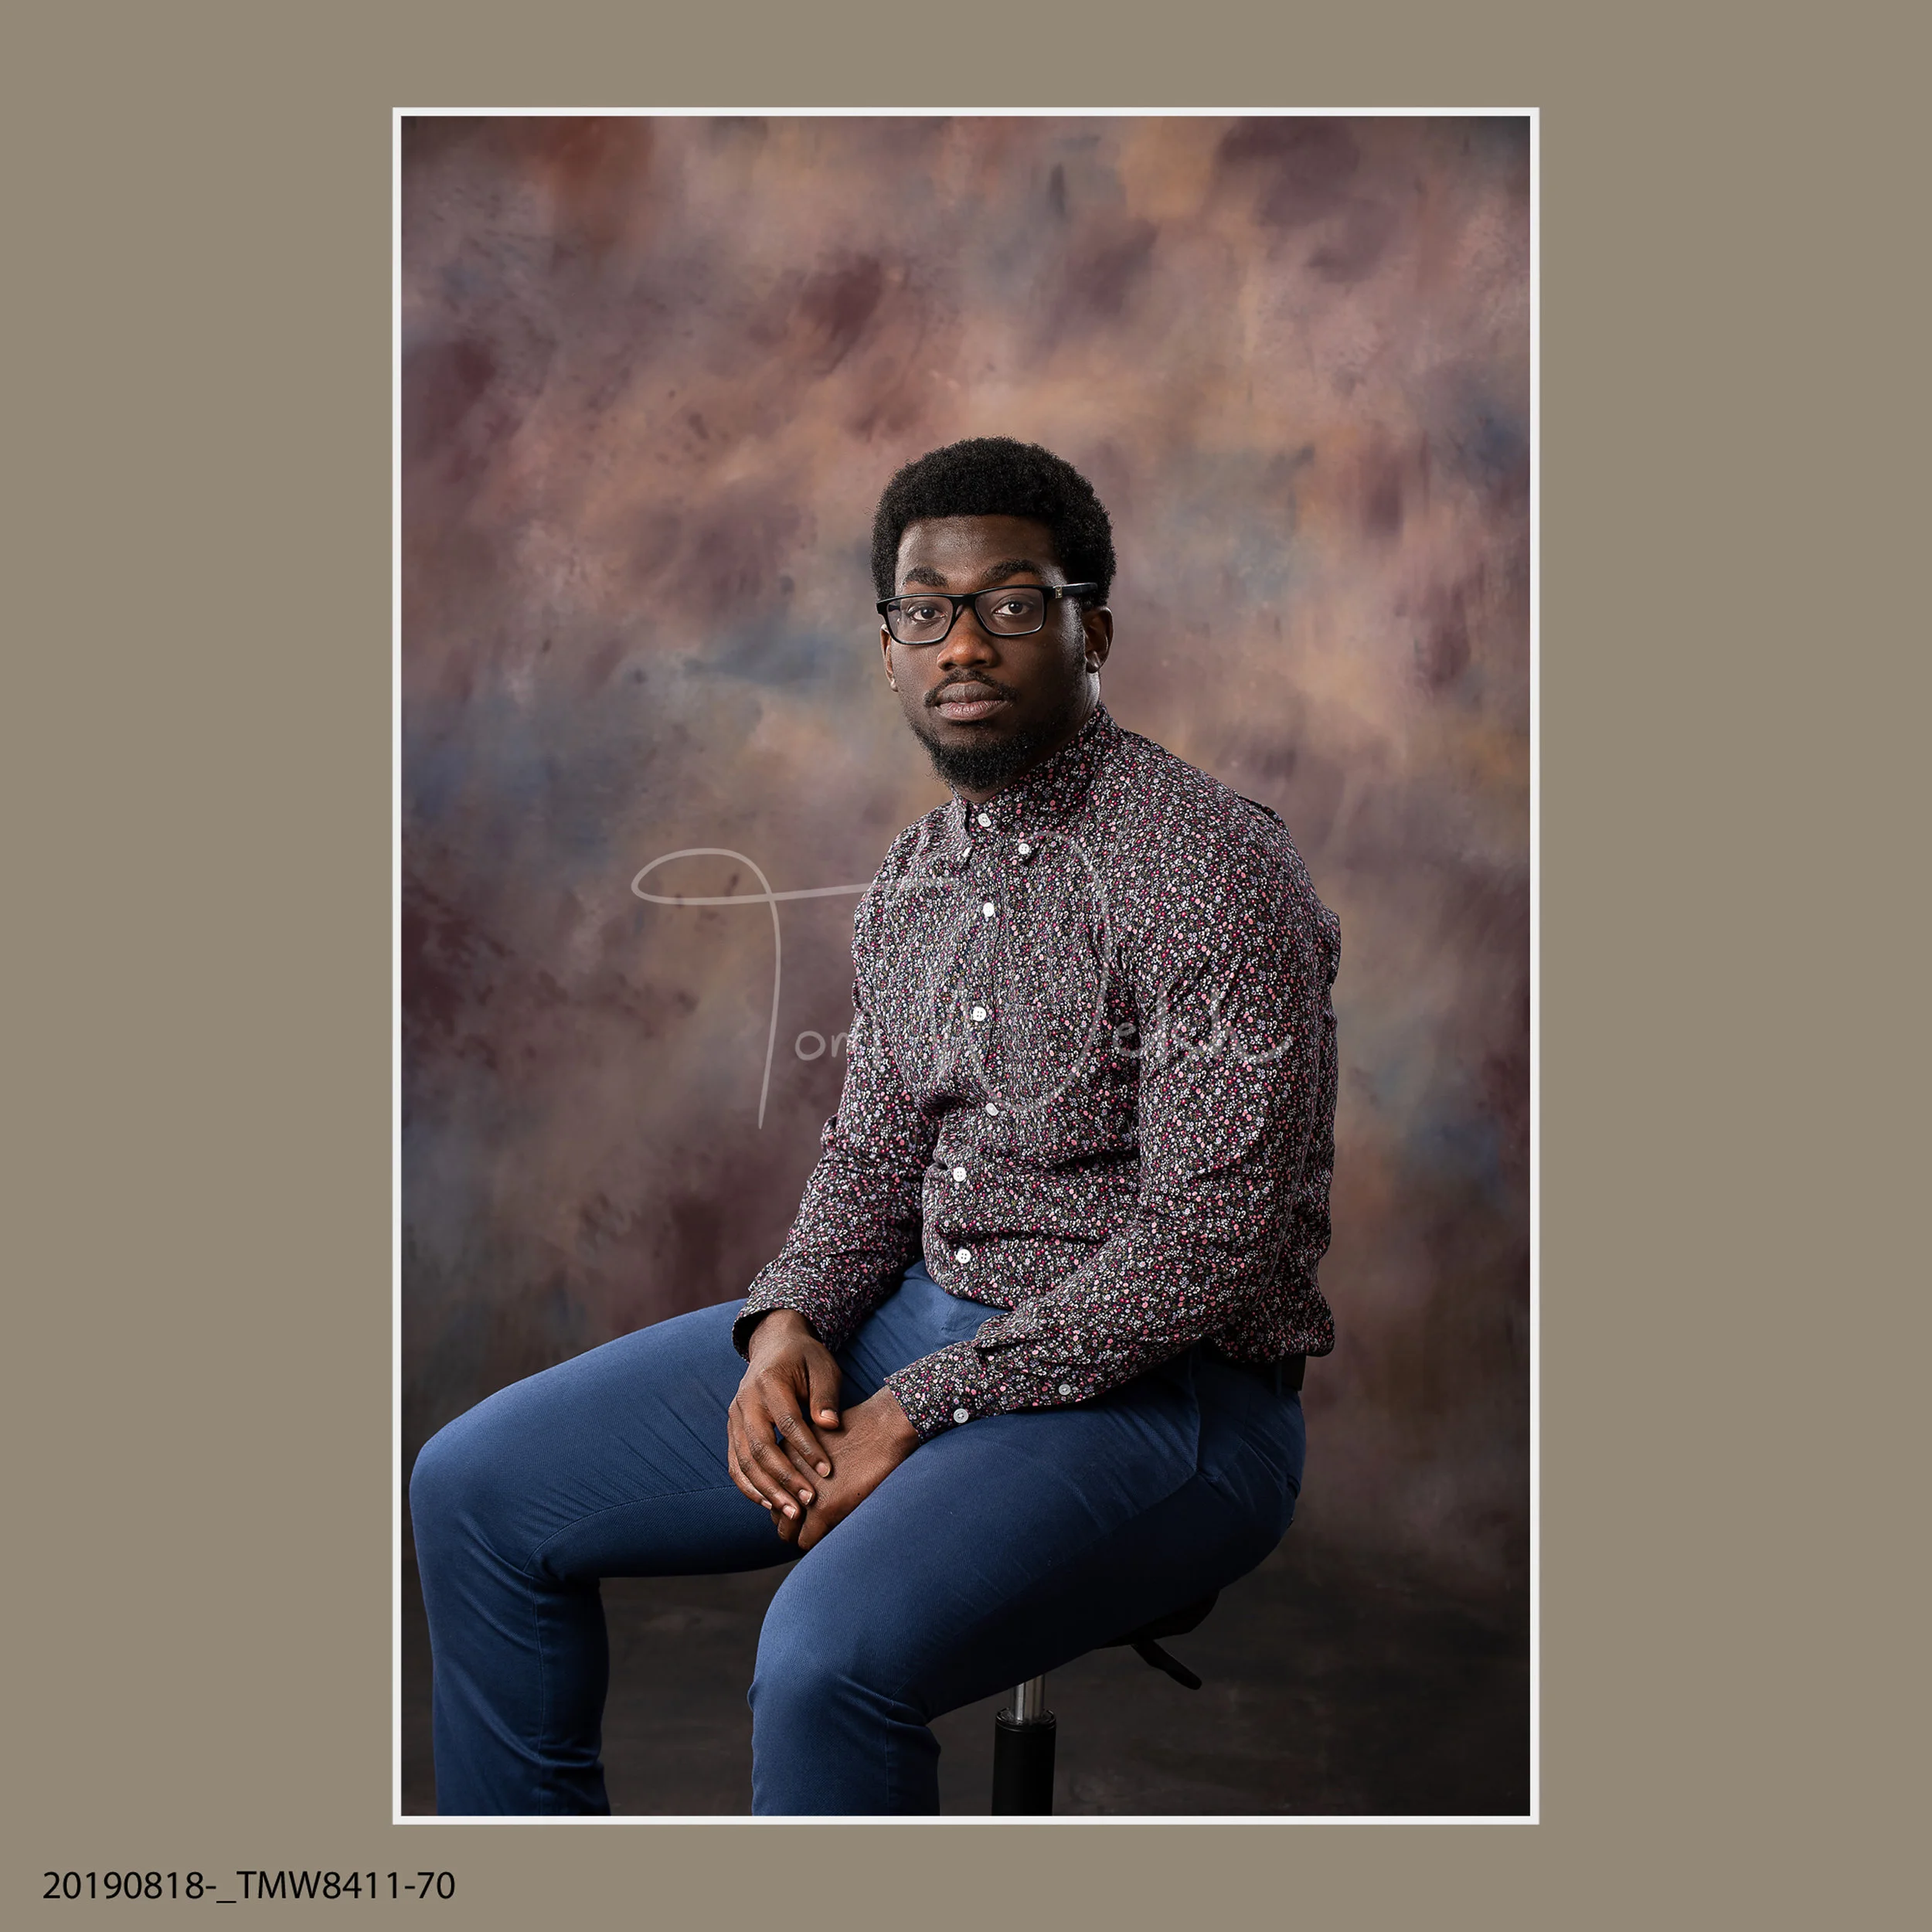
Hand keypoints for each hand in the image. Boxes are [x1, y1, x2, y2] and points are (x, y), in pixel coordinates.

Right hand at [726, 1310, 841, 1531]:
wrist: (774, 1345)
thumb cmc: (805, 1358)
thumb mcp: (823, 1366)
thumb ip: (825, 1395)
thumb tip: (830, 1425)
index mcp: (769, 1382)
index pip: (787, 1422)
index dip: (807, 1449)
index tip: (827, 1472)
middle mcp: (746, 1400)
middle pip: (761, 1447)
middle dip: (785, 1478)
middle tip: (808, 1501)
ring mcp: (735, 1416)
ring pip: (745, 1461)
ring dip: (767, 1490)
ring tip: (792, 1512)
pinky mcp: (732, 1429)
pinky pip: (735, 1463)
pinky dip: (749, 1487)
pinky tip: (769, 1503)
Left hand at [791, 1387, 919, 1552]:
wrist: (884, 1427)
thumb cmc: (861, 1428)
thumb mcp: (820, 1437)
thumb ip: (803, 1459)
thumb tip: (802, 1484)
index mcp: (783, 1454)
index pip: (773, 1491)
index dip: (790, 1499)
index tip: (808, 1502)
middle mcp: (786, 1475)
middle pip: (776, 1512)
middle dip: (793, 1518)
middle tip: (814, 1518)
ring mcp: (803, 1494)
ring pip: (787, 1532)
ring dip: (802, 1532)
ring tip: (822, 1527)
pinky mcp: (823, 1509)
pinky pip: (806, 1541)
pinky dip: (817, 1541)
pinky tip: (833, 1528)